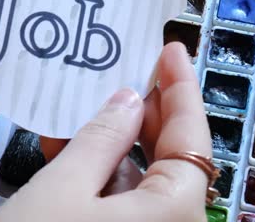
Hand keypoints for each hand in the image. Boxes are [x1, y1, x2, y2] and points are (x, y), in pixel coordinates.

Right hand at [0, 43, 210, 221]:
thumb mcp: (63, 187)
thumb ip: (100, 138)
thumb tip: (128, 99)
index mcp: (174, 212)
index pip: (191, 137)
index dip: (181, 87)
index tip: (170, 49)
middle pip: (173, 158)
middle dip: (149, 113)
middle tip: (131, 70)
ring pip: (145, 181)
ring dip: (118, 143)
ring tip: (86, 108)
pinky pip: (125, 204)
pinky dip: (103, 175)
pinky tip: (73, 152)